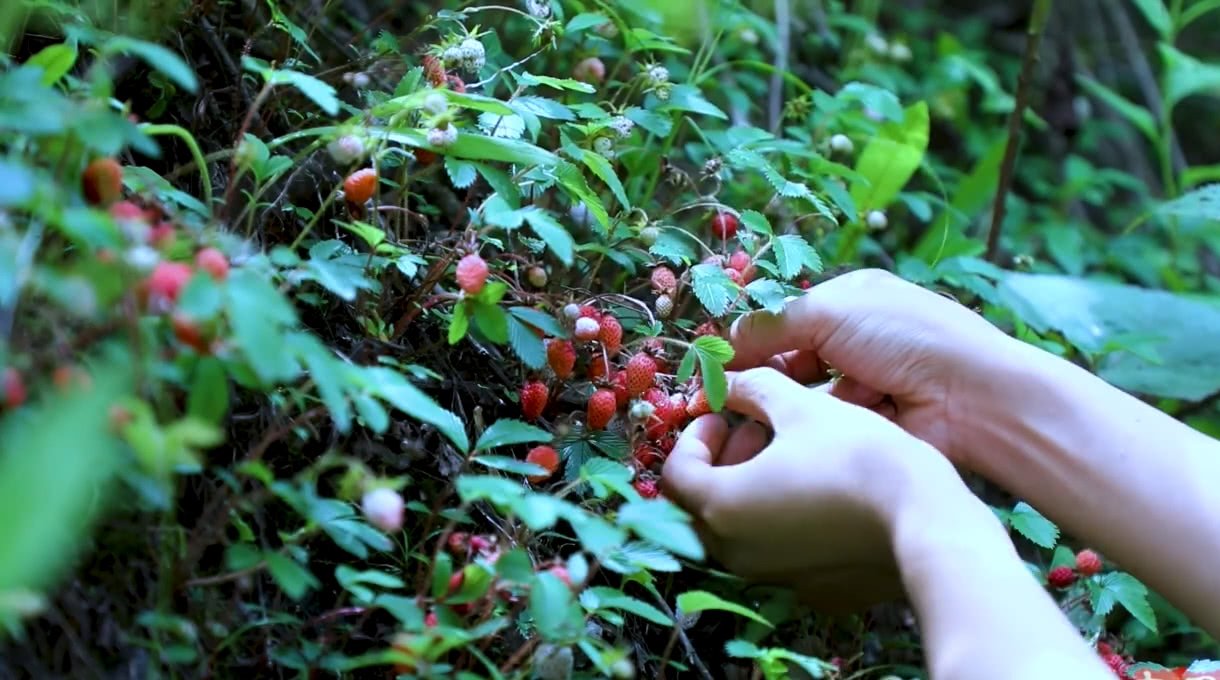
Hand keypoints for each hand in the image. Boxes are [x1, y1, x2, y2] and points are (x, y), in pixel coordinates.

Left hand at [661, 367, 965, 612]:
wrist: (929, 521)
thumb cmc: (858, 457)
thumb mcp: (800, 408)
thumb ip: (754, 390)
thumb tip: (731, 382)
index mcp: (722, 508)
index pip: (677, 474)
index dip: (695, 437)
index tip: (725, 416)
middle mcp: (737, 553)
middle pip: (703, 506)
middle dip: (721, 461)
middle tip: (755, 430)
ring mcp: (776, 578)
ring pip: (738, 531)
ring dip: (749, 489)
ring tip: (790, 456)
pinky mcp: (814, 591)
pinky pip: (778, 553)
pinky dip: (780, 520)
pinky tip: (818, 492)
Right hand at [728, 268, 1023, 467]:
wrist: (971, 399)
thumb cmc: (904, 336)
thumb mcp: (831, 310)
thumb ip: (771, 324)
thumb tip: (723, 344)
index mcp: (849, 300)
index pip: (785, 317)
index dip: (750, 339)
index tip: (714, 363)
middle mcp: (853, 341)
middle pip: (788, 359)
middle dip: (762, 374)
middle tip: (722, 395)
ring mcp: (861, 388)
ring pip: (800, 397)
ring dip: (784, 402)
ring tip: (759, 414)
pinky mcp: (865, 428)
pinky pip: (821, 426)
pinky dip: (810, 427)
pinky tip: (795, 432)